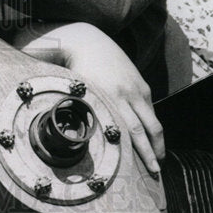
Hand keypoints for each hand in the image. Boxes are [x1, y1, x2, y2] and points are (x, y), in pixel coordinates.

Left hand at [13, 22, 164, 174]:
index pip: (132, 129)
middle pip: (147, 128)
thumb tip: (54, 123)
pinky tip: (152, 140)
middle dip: (154, 151)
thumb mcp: (72, 88)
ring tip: (159, 159)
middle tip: (157, 171)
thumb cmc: (76, 68)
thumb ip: (68, 107)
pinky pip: (150, 109)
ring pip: (154, 120)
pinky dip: (153, 126)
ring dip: (158, 141)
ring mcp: (137, 88)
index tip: (145, 168)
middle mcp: (127, 93)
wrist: (89, 40)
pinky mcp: (141, 84)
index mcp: (110, 95)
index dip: (140, 150)